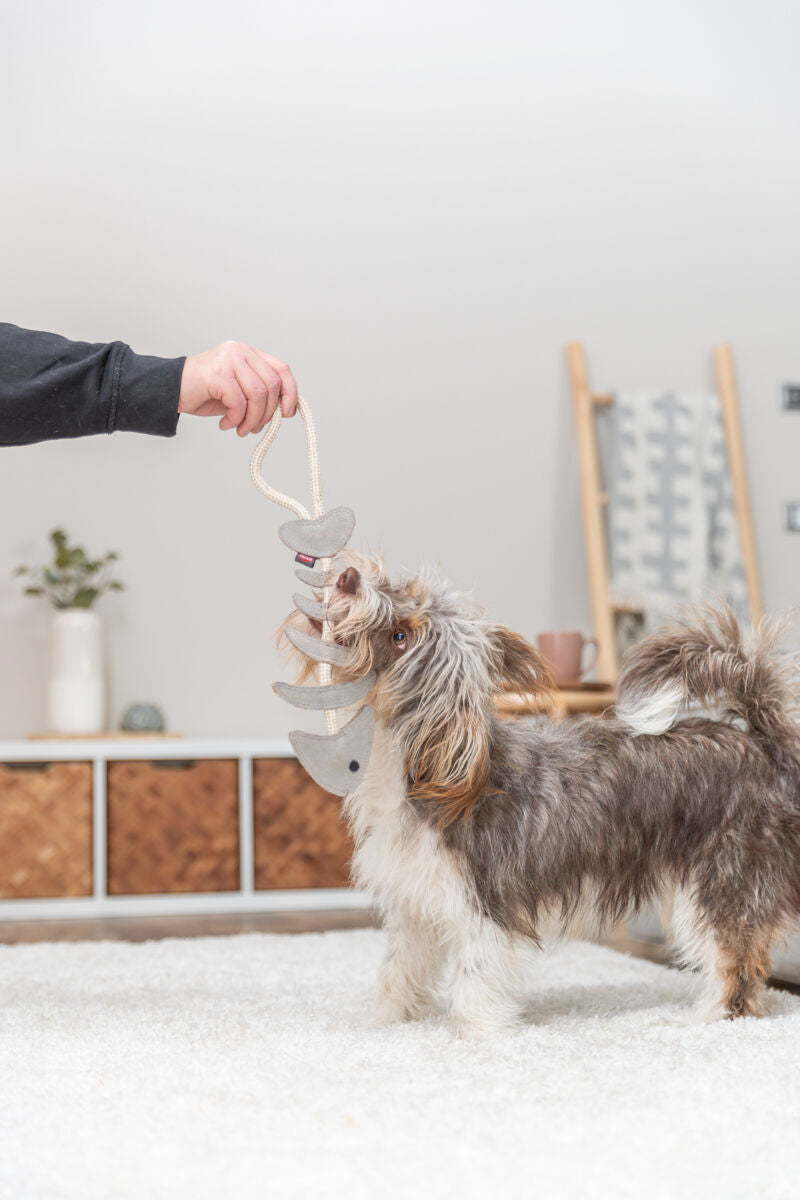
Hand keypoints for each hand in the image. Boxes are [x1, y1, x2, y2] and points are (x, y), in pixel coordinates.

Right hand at [178, 341, 297, 435]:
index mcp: (249, 353)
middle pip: (272, 385)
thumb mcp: (239, 392)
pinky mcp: (218, 373)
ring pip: (258, 395)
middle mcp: (241, 351)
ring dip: (252, 420)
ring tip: (241, 429)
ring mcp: (229, 359)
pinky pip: (239, 402)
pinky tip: (226, 424)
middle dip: (268, 413)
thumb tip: (284, 411)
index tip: (287, 413)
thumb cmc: (205, 393)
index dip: (291, 393)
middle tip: (255, 428)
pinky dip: (236, 419)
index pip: (282, 369)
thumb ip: (259, 394)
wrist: (170, 390)